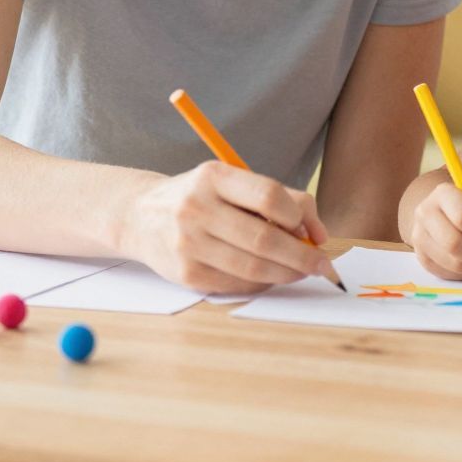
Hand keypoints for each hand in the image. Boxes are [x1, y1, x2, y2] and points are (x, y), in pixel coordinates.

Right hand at [119, 161, 339, 294]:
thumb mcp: (230, 182)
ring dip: (286, 274)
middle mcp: (196, 208)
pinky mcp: (185, 273)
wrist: (140, 216)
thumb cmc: (200, 197)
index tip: (311, 231)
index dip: (298, 216)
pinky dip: (262, 284)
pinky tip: (271, 277)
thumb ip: (278, 198)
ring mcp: (188, 243)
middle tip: (322, 264)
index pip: (268, 196)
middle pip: (264, 238)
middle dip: (301, 256)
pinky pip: (236, 285)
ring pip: (253, 268)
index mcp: (213, 176)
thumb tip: (318, 234)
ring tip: (301, 272)